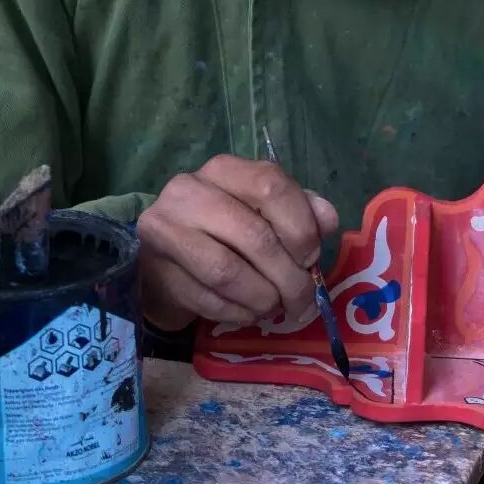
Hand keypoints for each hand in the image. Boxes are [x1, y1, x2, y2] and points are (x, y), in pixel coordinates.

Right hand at [136, 155, 338, 331]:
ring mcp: (166, 229)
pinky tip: (248, 313)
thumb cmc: (223, 233)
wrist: (164, 262)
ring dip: (263, 299)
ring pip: (228, 272)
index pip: (270, 185)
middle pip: (254, 235)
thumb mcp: (264, 214)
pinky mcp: (155, 270)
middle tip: (303, 301)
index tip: (311, 257)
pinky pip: (208, 300)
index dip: (300, 226)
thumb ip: (299, 211)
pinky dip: (238, 313)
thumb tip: (328, 220)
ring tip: (276, 308)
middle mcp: (189, 190)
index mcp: (224, 170)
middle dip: (289, 277)